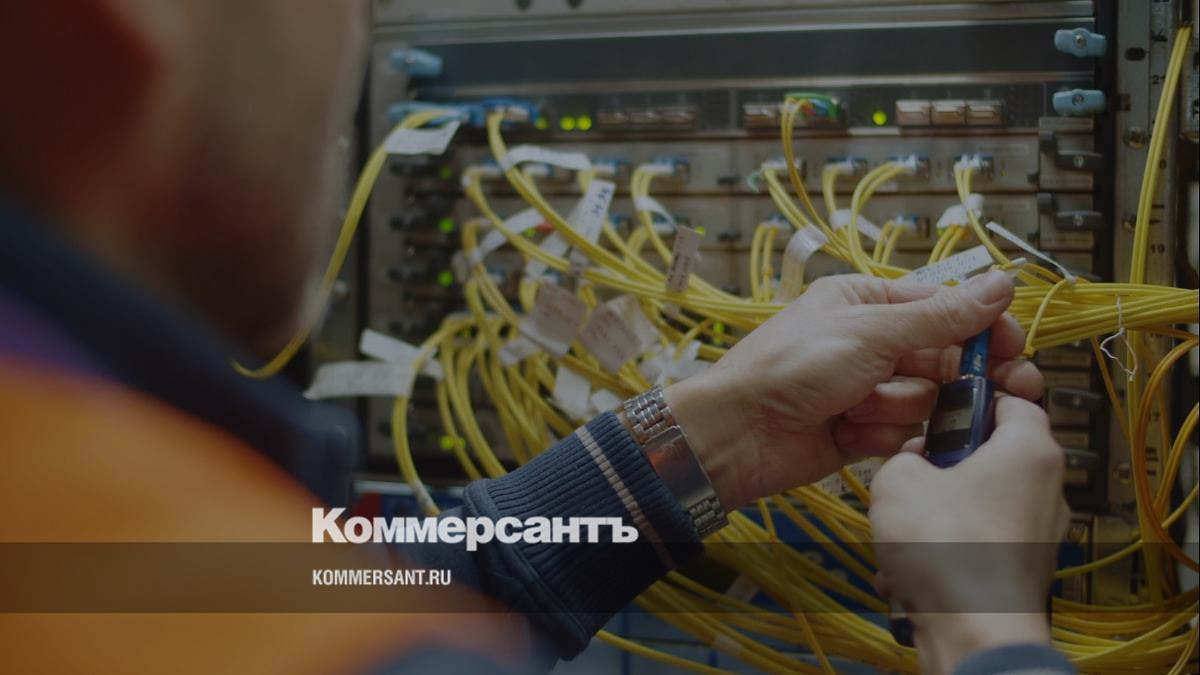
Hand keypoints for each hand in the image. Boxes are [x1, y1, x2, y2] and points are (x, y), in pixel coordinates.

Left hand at [664, 270, 1042, 508]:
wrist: (740, 433)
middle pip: (943, 358)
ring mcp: (867, 387)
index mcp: (866, 302)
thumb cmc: (790, 369)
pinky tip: (845, 432)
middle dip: (949, 377)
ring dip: (895, 407)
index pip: (943, 309)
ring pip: (925, 399)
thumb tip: (1000, 284)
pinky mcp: (862, 429)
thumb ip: (940, 317)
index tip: (1011, 347)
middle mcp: (870, 342)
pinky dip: (878, 435)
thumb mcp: (870, 333)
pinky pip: (901, 432)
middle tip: (980, 391)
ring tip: (854, 407)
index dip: (980, 329)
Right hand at [868, 396, 1069, 674]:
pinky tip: (916, 566)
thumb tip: (911, 463)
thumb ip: (904, 456)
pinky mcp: (1025, 569)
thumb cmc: (949, 551)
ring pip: (983, 502)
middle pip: (994, 456)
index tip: (944, 407)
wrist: (971, 627)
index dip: (972, 400)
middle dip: (947, 464)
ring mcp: (1041, 533)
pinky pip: (981, 542)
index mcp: (1029, 450)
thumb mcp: (898, 479)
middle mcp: (1047, 489)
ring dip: (943, 510)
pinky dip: (951, 549)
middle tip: (915, 471)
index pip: (1012, 400)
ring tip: (907, 528)